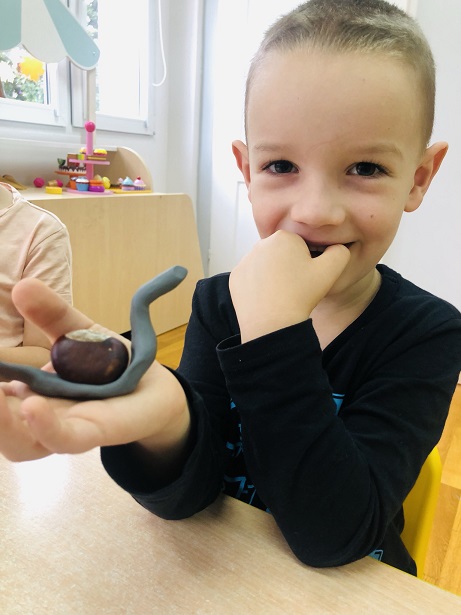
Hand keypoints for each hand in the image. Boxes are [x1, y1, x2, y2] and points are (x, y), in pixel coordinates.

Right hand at [0, 279, 188, 461]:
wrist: (153, 388)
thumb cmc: (107, 365)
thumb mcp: (78, 332)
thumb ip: (52, 315)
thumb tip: (23, 285)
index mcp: (26, 395)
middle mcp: (37, 419)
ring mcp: (63, 430)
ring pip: (19, 441)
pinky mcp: (93, 435)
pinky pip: (64, 438)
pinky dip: (45, 425)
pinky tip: (31, 406)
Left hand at [229, 230, 349, 341]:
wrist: (272, 324)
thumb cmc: (301, 296)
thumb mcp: (331, 271)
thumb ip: (340, 252)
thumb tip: (338, 247)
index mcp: (284, 237)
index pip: (300, 245)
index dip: (307, 261)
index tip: (306, 277)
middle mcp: (260, 243)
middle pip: (281, 253)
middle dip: (289, 266)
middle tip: (295, 287)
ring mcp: (245, 260)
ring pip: (266, 265)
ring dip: (274, 275)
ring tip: (281, 293)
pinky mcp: (236, 277)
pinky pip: (251, 278)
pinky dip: (259, 286)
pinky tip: (267, 298)